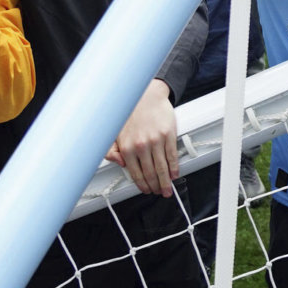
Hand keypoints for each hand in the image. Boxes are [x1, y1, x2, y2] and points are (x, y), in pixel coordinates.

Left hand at [105, 80, 178, 197]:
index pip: (136, 173)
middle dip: (155, 186)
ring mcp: (156, 141)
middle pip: (150, 173)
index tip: (146, 191)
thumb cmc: (130, 113)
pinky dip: (174, 167)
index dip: (142, 185)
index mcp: (127, 147)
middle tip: (159, 193)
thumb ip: (112, 150)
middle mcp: (141, 146)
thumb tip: (118, 164)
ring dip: (165, 181)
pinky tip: (174, 174)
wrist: (145, 95)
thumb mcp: (114, 132)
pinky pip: (172, 156)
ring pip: (162, 168)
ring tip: (168, 189)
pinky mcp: (168, 135)